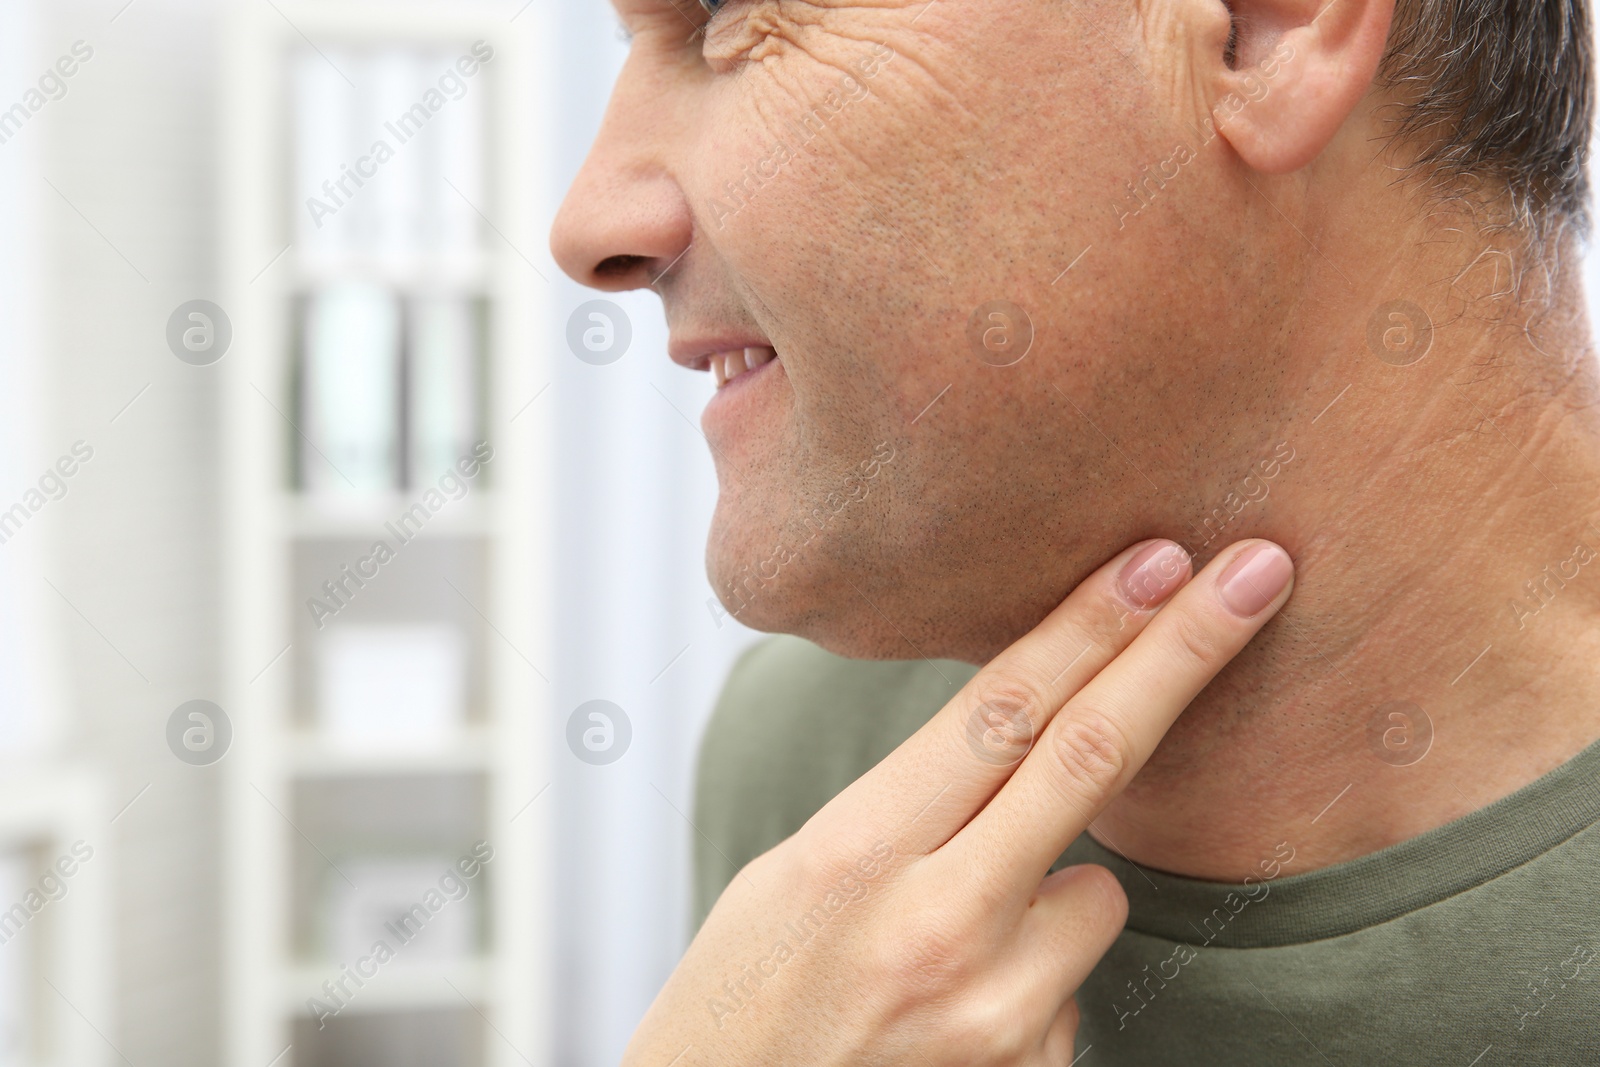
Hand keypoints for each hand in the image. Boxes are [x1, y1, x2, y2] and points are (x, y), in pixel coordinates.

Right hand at [626, 538, 1294, 1065]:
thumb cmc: (741, 1002)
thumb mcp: (793, 874)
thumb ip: (909, 810)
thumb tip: (1027, 746)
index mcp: (851, 854)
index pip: (998, 713)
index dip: (1088, 627)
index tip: (1157, 562)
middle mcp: (934, 928)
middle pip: (1087, 760)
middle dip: (1180, 655)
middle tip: (1255, 573)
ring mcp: (994, 1014)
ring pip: (1097, 894)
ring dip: (1057, 887)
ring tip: (946, 944)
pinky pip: (1072, 988)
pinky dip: (1033, 978)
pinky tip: (947, 1014)